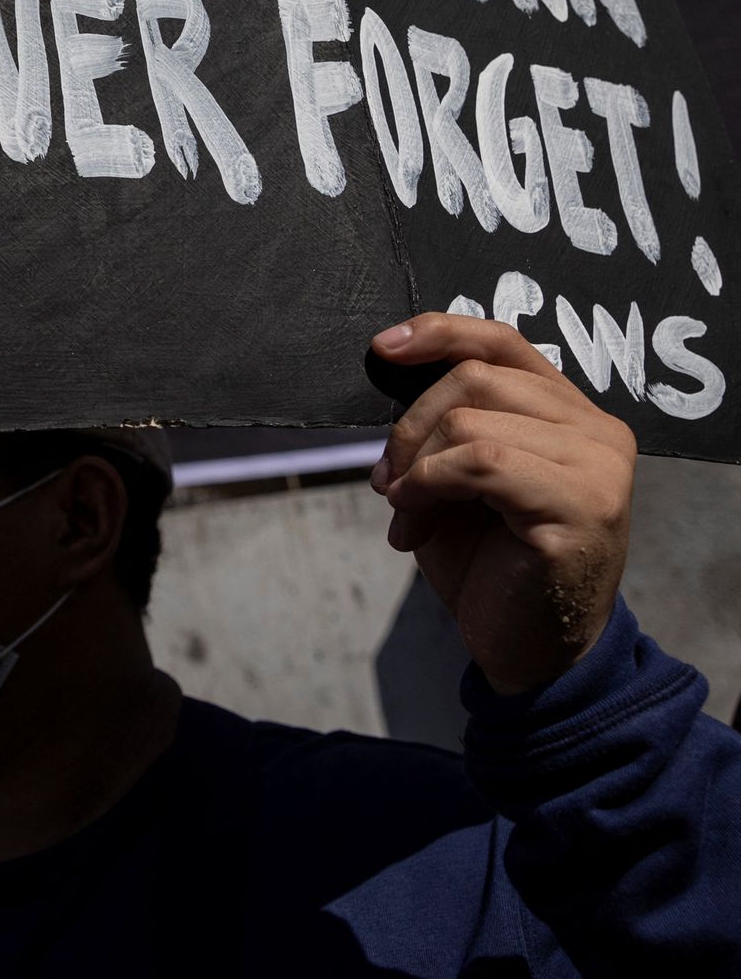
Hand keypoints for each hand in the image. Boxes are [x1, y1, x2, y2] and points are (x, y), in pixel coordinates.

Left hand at [369, 312, 636, 694]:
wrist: (526, 649)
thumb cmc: (489, 563)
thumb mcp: (456, 480)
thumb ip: (444, 424)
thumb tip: (393, 370)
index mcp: (568, 413)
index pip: (502, 342)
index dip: (439, 332)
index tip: (383, 348)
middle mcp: (597, 431)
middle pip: (473, 378)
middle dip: (409, 429)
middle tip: (388, 483)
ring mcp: (598, 468)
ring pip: (471, 421)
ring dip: (415, 469)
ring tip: (405, 514)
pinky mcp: (582, 508)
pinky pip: (481, 463)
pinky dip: (429, 487)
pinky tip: (415, 524)